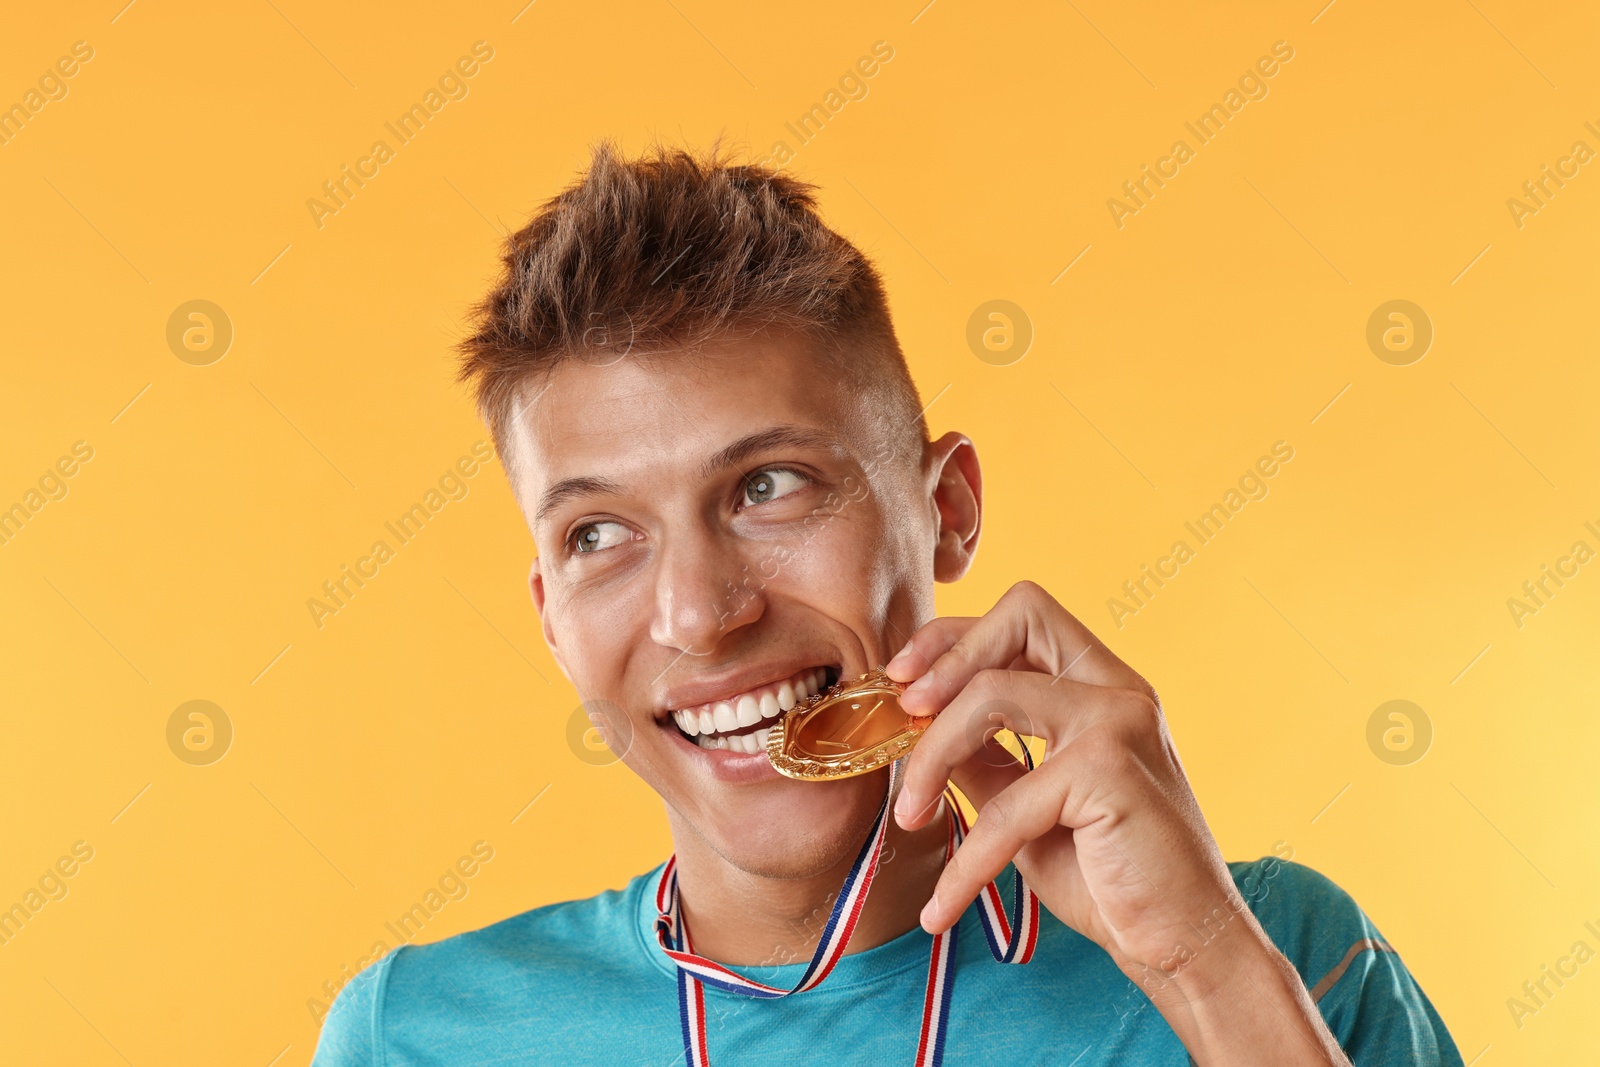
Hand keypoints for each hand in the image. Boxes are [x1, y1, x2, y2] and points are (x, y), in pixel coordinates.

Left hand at [886, 581, 1348, 1064]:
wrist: (1182, 945)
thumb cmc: (1110, 877)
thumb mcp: (1028, 807)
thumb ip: (985, 759)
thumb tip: (916, 727)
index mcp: (1104, 687)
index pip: (1026, 615)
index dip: (956, 635)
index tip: (905, 680)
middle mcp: (1119, 689)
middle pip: (1021, 613)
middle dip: (944, 655)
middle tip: (902, 712)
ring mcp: (1118, 723)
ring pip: (991, 694)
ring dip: (931, 757)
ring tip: (909, 816)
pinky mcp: (1108, 772)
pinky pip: (1005, 805)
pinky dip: (964, 862)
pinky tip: (942, 908)